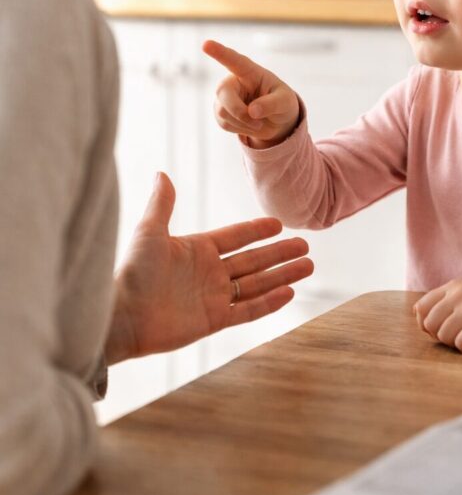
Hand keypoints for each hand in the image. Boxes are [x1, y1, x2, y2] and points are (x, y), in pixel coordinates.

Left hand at [105, 172, 312, 364]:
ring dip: (283, 275)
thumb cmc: (131, 272)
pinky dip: (270, 302)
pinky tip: (290, 292)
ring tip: (308, 266)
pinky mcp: (213, 321)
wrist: (120, 315)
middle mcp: (208, 272)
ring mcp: (213, 297)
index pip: (236, 237)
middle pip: (253, 260)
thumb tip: (161, 173)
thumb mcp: (149, 231)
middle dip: (280, 253)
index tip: (279, 225)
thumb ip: (162, 204)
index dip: (257, 231)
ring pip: (257, 283)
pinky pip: (248, 310)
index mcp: (196, 249)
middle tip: (305, 246)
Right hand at [203, 39, 299, 148]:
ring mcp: (225, 97)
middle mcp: (233, 81)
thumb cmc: (282, 103)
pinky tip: (249, 125)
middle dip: (239, 112)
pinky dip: (240, 129)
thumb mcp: (285, 102)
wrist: (276, 120)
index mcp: (250, 71)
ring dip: (243, 123)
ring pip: (223, 112)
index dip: (219, 52)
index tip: (206, 44)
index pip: (233, 60)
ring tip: (259, 123)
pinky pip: (224, 124)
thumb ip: (272, 104)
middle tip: (258, 124)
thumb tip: (252, 111)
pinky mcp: (221, 112)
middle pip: (223, 94)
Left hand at [413, 280, 461, 353]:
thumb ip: (442, 304)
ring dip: (456, 342)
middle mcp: (460, 294)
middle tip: (459, 335)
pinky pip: (461, 344)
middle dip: (441, 336)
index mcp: (453, 287)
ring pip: (444, 335)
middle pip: (430, 324)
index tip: (442, 329)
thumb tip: (417, 315)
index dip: (426, 324)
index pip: (421, 307)